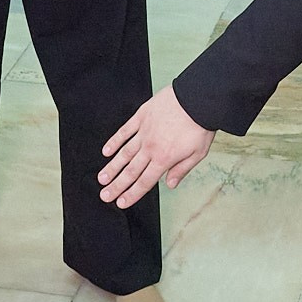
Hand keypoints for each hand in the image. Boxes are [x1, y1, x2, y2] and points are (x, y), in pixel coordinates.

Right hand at [98, 85, 213, 206]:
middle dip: (116, 185)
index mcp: (164, 158)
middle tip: (104, 195)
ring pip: (124, 153)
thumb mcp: (198, 153)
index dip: (132, 194)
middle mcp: (151, 147)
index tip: (121, 202)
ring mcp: (144, 131)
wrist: (198, 99)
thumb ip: (181, 170)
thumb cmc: (200, 125)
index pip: (144, 181)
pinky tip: (106, 150)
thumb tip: (170, 184)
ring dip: (112, 167)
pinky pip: (125, 131)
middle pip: (130, 171)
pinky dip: (114, 141)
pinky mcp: (142, 116)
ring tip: (102, 177)